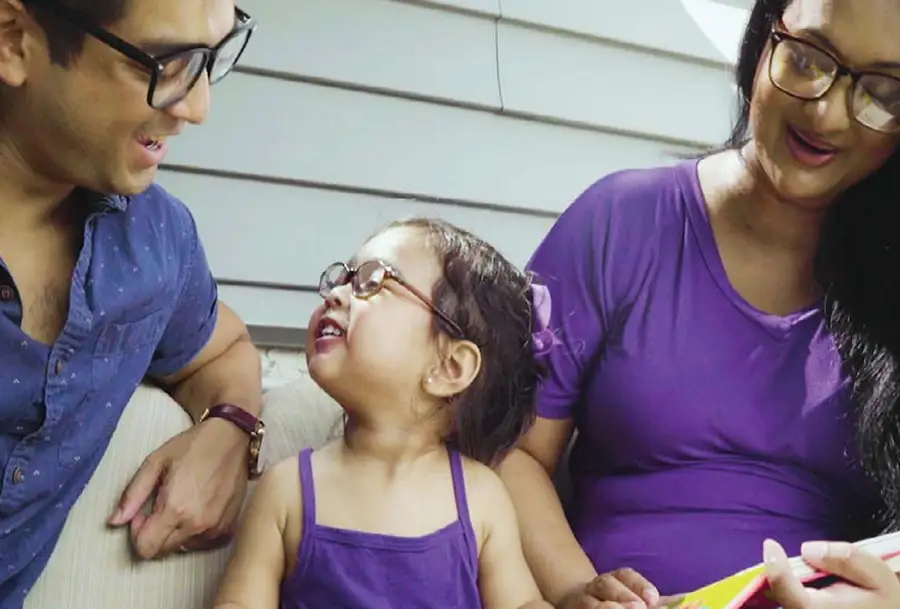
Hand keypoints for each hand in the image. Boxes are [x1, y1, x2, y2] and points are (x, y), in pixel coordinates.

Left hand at [107, 418, 248, 558]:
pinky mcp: (228, 526)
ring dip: (176, 532)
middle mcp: (197, 523)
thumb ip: (132, 494)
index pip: (146, 548)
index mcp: (175, 508)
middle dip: (155, 533)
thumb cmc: (193, 446)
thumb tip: (114, 521)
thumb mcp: (155, 462)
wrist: (232, 438)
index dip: (137, 533)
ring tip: (182, 505)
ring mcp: (215, 527)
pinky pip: (204, 542)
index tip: (143, 514)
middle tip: (161, 507)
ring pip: (183, 547)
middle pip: (163, 550)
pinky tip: (198, 508)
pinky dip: (196, 532)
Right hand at [560, 569, 663, 607]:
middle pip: (607, 584)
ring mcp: (584, 600)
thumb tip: (694, 598)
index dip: (639, 585)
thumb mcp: (639, 599)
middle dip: (622, 595)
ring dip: (605, 607)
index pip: (625, 575)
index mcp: (616, 579)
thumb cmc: (619, 603)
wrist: (581, 603)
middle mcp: (597, 586)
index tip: (653, 598)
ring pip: (590, 600)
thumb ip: (664, 601)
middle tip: (639, 608)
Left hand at [764, 538, 899, 608]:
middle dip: (788, 572)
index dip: (775, 567)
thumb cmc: (886, 599)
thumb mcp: (876, 574)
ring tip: (829, 580)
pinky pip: (792, 601)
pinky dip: (796, 588)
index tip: (771, 544)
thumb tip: (806, 551)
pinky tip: (822, 586)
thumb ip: (844, 558)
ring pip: (786, 597)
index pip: (788, 593)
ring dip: (794, 581)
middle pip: (783, 592)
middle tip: (814, 564)